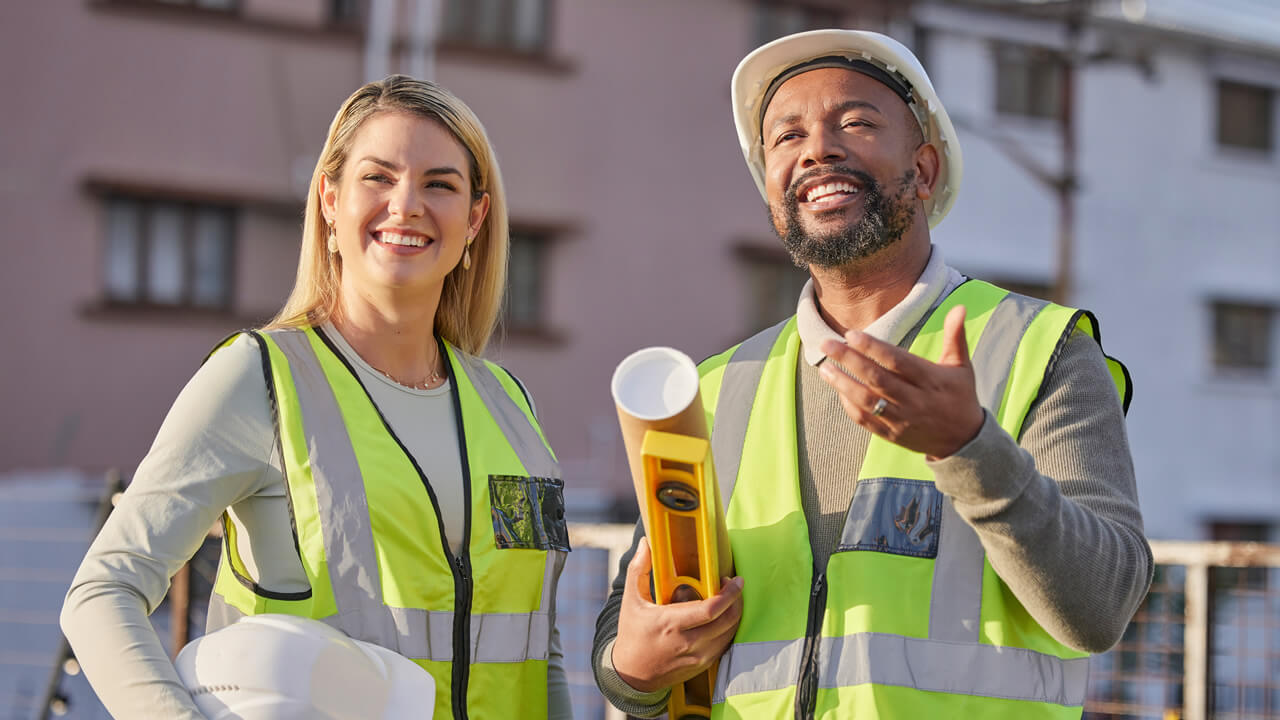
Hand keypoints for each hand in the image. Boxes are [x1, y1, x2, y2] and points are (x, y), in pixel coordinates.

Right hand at [611, 537, 744, 692]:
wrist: (631, 675)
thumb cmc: (632, 634)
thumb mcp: (631, 600)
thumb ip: (638, 569)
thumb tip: (646, 543)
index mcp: (670, 623)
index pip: (710, 609)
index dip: (729, 594)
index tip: (735, 580)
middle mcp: (687, 642)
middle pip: (726, 621)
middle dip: (737, 601)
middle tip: (735, 585)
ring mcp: (697, 657)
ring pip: (729, 633)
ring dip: (736, 614)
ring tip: (730, 599)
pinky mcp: (702, 665)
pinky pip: (724, 645)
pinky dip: (729, 629)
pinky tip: (723, 616)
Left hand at [818, 304, 983, 459]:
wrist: (964, 441)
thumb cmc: (960, 396)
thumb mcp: (962, 366)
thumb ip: (955, 336)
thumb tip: (960, 307)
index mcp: (930, 380)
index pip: (897, 361)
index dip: (873, 348)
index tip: (851, 334)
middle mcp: (915, 400)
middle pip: (877, 379)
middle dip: (849, 360)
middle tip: (827, 344)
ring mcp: (902, 420)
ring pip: (868, 401)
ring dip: (843, 384)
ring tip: (824, 368)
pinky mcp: (893, 435)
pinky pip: (867, 421)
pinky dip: (850, 407)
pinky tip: (838, 391)